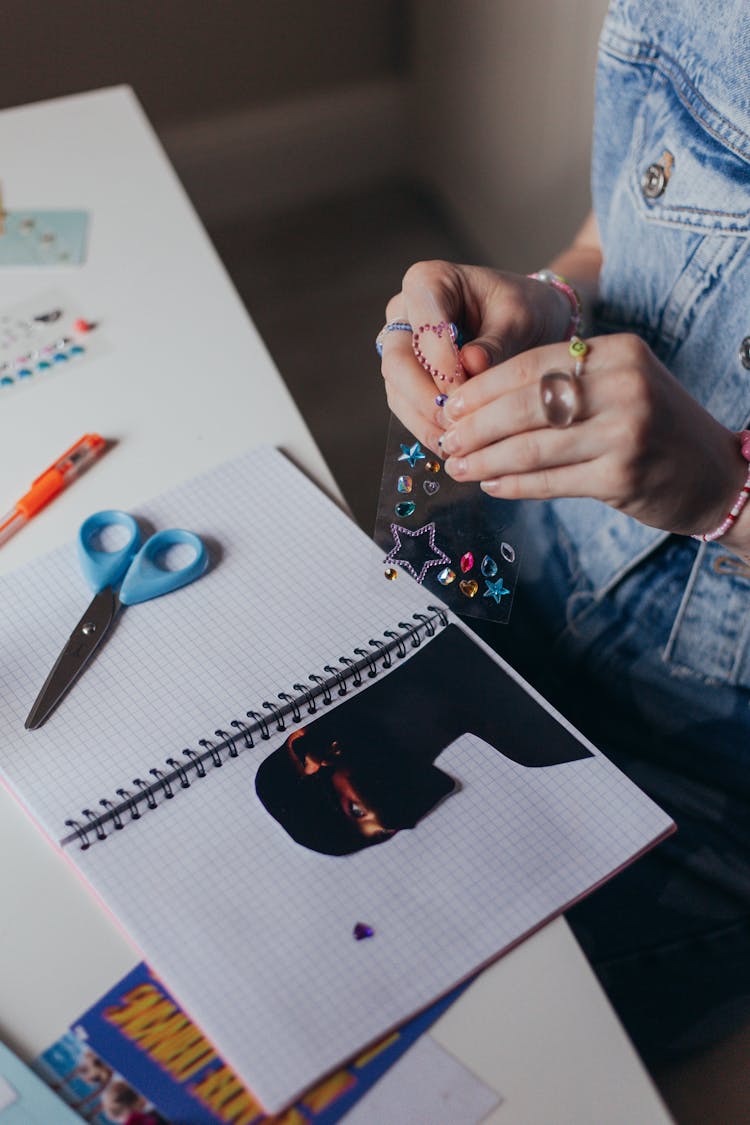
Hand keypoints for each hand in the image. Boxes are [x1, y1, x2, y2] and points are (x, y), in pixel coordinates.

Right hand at [380, 260, 572, 454]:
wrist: (530, 320)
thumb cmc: (526, 309)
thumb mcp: (521, 318)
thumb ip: (496, 341)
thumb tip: (470, 365)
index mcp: (429, 282)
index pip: (424, 326)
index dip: (442, 363)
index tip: (466, 392)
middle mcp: (405, 313)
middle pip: (397, 361)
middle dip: (424, 398)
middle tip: (455, 424)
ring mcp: (402, 347)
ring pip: (397, 389)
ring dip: (423, 420)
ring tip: (454, 444)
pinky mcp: (408, 378)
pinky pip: (407, 407)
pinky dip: (427, 428)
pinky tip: (451, 447)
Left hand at [440, 332, 747, 537]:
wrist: (716, 474)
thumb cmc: (654, 427)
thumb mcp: (620, 385)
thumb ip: (563, 385)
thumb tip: (481, 402)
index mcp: (617, 352)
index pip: (533, 364)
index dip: (485, 387)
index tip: (451, 405)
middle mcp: (624, 386)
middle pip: (527, 405)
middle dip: (476, 426)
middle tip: (445, 439)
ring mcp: (625, 432)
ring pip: (532, 447)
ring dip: (486, 460)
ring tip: (458, 467)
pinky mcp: (622, 476)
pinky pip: (551, 481)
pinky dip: (515, 485)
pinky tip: (492, 486)